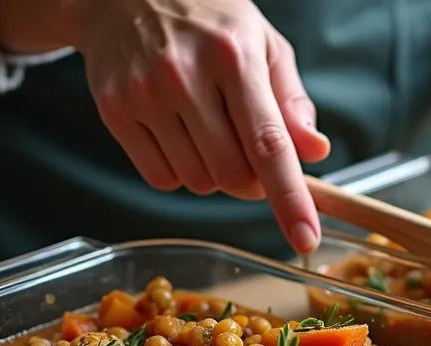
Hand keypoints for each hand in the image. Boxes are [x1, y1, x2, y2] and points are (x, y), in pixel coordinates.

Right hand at [59, 0, 329, 251]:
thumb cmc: (207, 20)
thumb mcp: (262, 43)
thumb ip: (290, 101)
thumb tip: (314, 152)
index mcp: (234, 56)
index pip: (269, 144)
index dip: (290, 197)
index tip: (305, 238)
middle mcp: (186, 76)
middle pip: (233, 175)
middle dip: (250, 181)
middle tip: (248, 151)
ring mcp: (145, 95)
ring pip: (197, 182)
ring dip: (213, 174)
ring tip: (207, 128)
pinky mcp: (116, 112)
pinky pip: (161, 179)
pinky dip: (178, 172)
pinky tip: (176, 132)